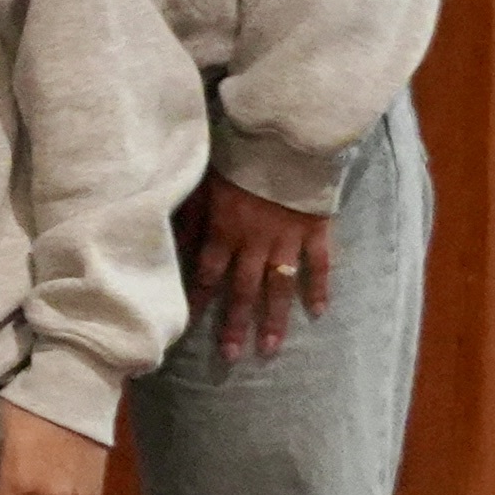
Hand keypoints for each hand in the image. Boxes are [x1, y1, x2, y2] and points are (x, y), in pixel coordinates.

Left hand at [178, 172, 336, 363]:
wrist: (286, 137)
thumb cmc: (237, 157)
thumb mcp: (204, 185)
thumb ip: (191, 217)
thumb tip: (173, 245)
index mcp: (224, 230)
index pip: (207, 274)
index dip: (198, 300)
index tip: (186, 327)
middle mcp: (255, 242)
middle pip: (242, 290)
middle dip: (236, 324)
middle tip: (232, 357)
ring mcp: (288, 239)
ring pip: (279, 287)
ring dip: (275, 319)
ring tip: (271, 349)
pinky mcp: (316, 230)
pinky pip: (321, 265)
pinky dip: (320, 288)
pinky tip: (319, 312)